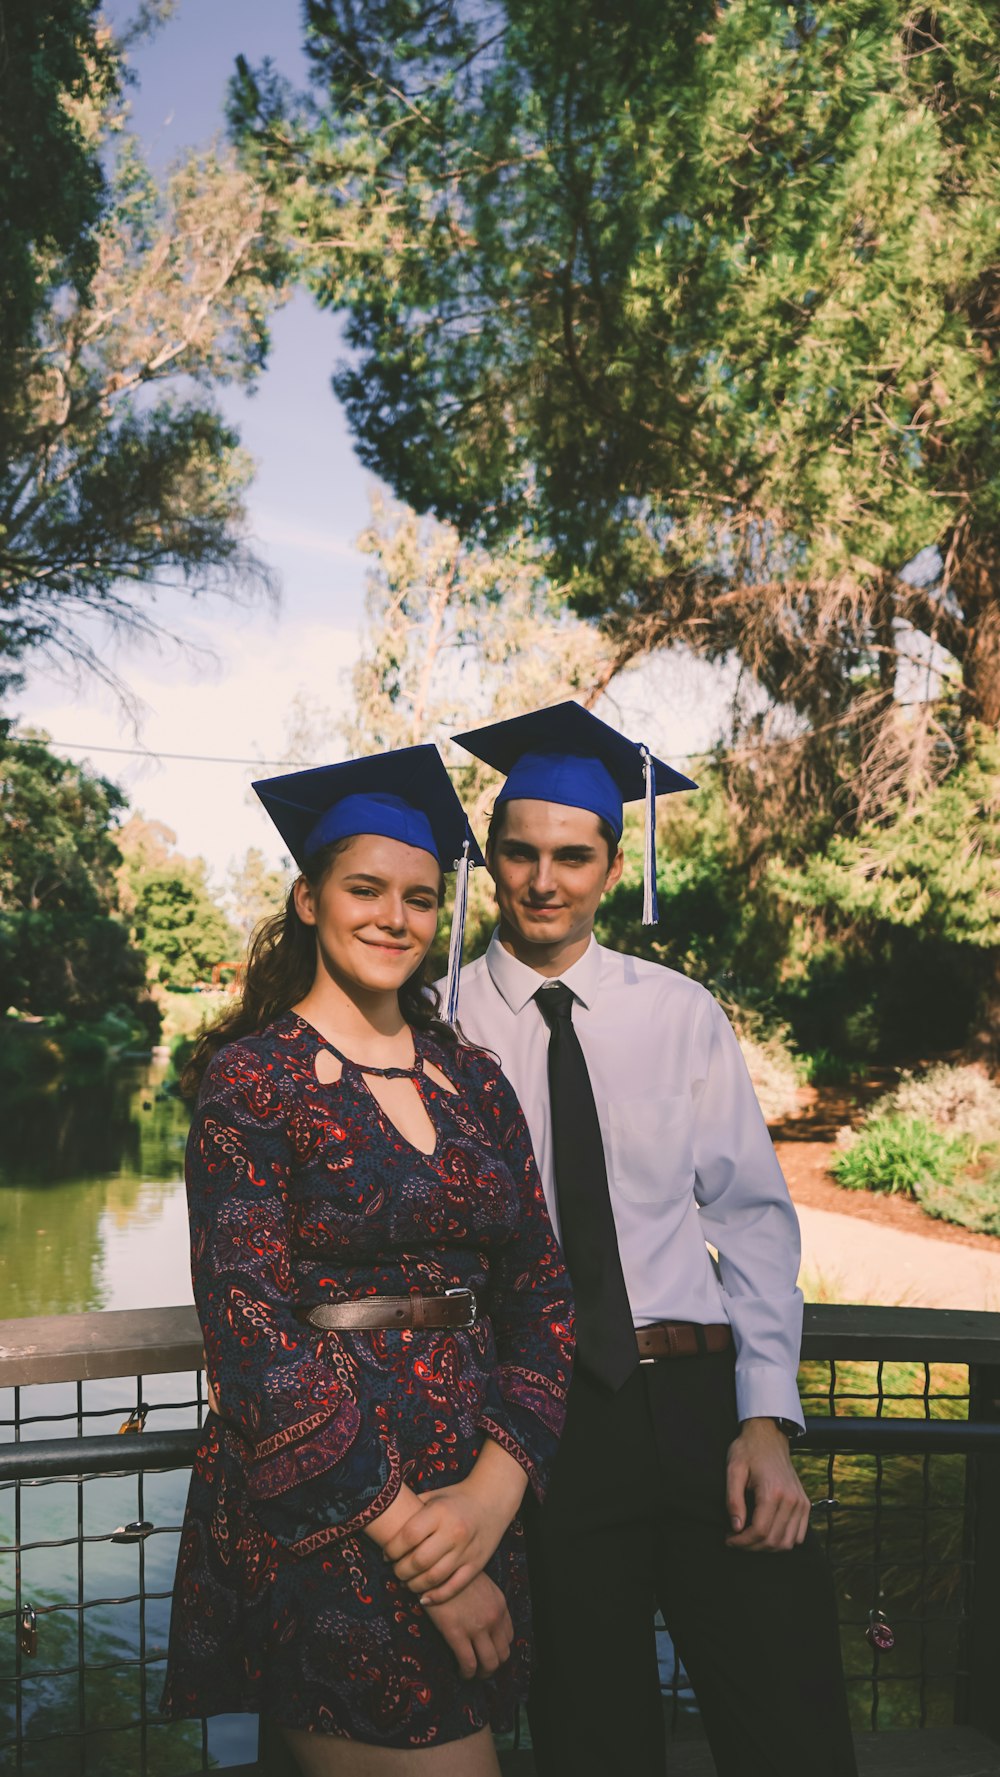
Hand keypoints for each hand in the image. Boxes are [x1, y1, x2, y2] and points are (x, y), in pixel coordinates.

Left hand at [384, 1439, 527, 1603]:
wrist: (493, 1499)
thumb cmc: (456, 1497)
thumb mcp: (434, 1496)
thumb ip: (412, 1509)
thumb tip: (384, 1522)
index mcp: (440, 1512)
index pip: (408, 1536)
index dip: (392, 1549)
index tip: (386, 1554)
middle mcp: (454, 1532)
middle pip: (419, 1561)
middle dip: (400, 1570)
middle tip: (395, 1570)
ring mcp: (466, 1550)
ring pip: (433, 1578)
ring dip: (414, 1585)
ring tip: (406, 1582)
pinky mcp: (476, 1564)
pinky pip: (453, 1587)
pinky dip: (436, 1596)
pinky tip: (423, 1597)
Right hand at [423, 1572, 513, 1678]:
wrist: (435, 1567)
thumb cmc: (453, 1573)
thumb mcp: (480, 1584)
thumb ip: (486, 1602)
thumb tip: (481, 1619)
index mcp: (500, 1604)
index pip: (509, 1637)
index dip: (499, 1648)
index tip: (488, 1652)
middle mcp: (493, 1617)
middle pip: (503, 1653)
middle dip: (493, 1665)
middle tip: (481, 1668)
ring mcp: (477, 1626)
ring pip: (489, 1663)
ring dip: (482, 1673)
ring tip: (472, 1674)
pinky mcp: (457, 1633)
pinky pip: (469, 1663)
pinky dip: (466, 1674)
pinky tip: (460, 1673)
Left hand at [725, 1417, 809, 1551]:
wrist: (769, 1436)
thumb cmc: (748, 1450)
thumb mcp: (733, 1470)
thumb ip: (733, 1499)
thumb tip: (736, 1527)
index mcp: (773, 1491)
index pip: (760, 1531)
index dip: (742, 1541)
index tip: (728, 1539)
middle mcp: (791, 1500)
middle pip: (773, 1540)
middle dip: (751, 1547)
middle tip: (735, 1540)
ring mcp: (801, 1503)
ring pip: (788, 1542)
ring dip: (767, 1547)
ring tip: (750, 1539)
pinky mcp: (805, 1504)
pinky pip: (799, 1535)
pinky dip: (784, 1541)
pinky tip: (767, 1534)